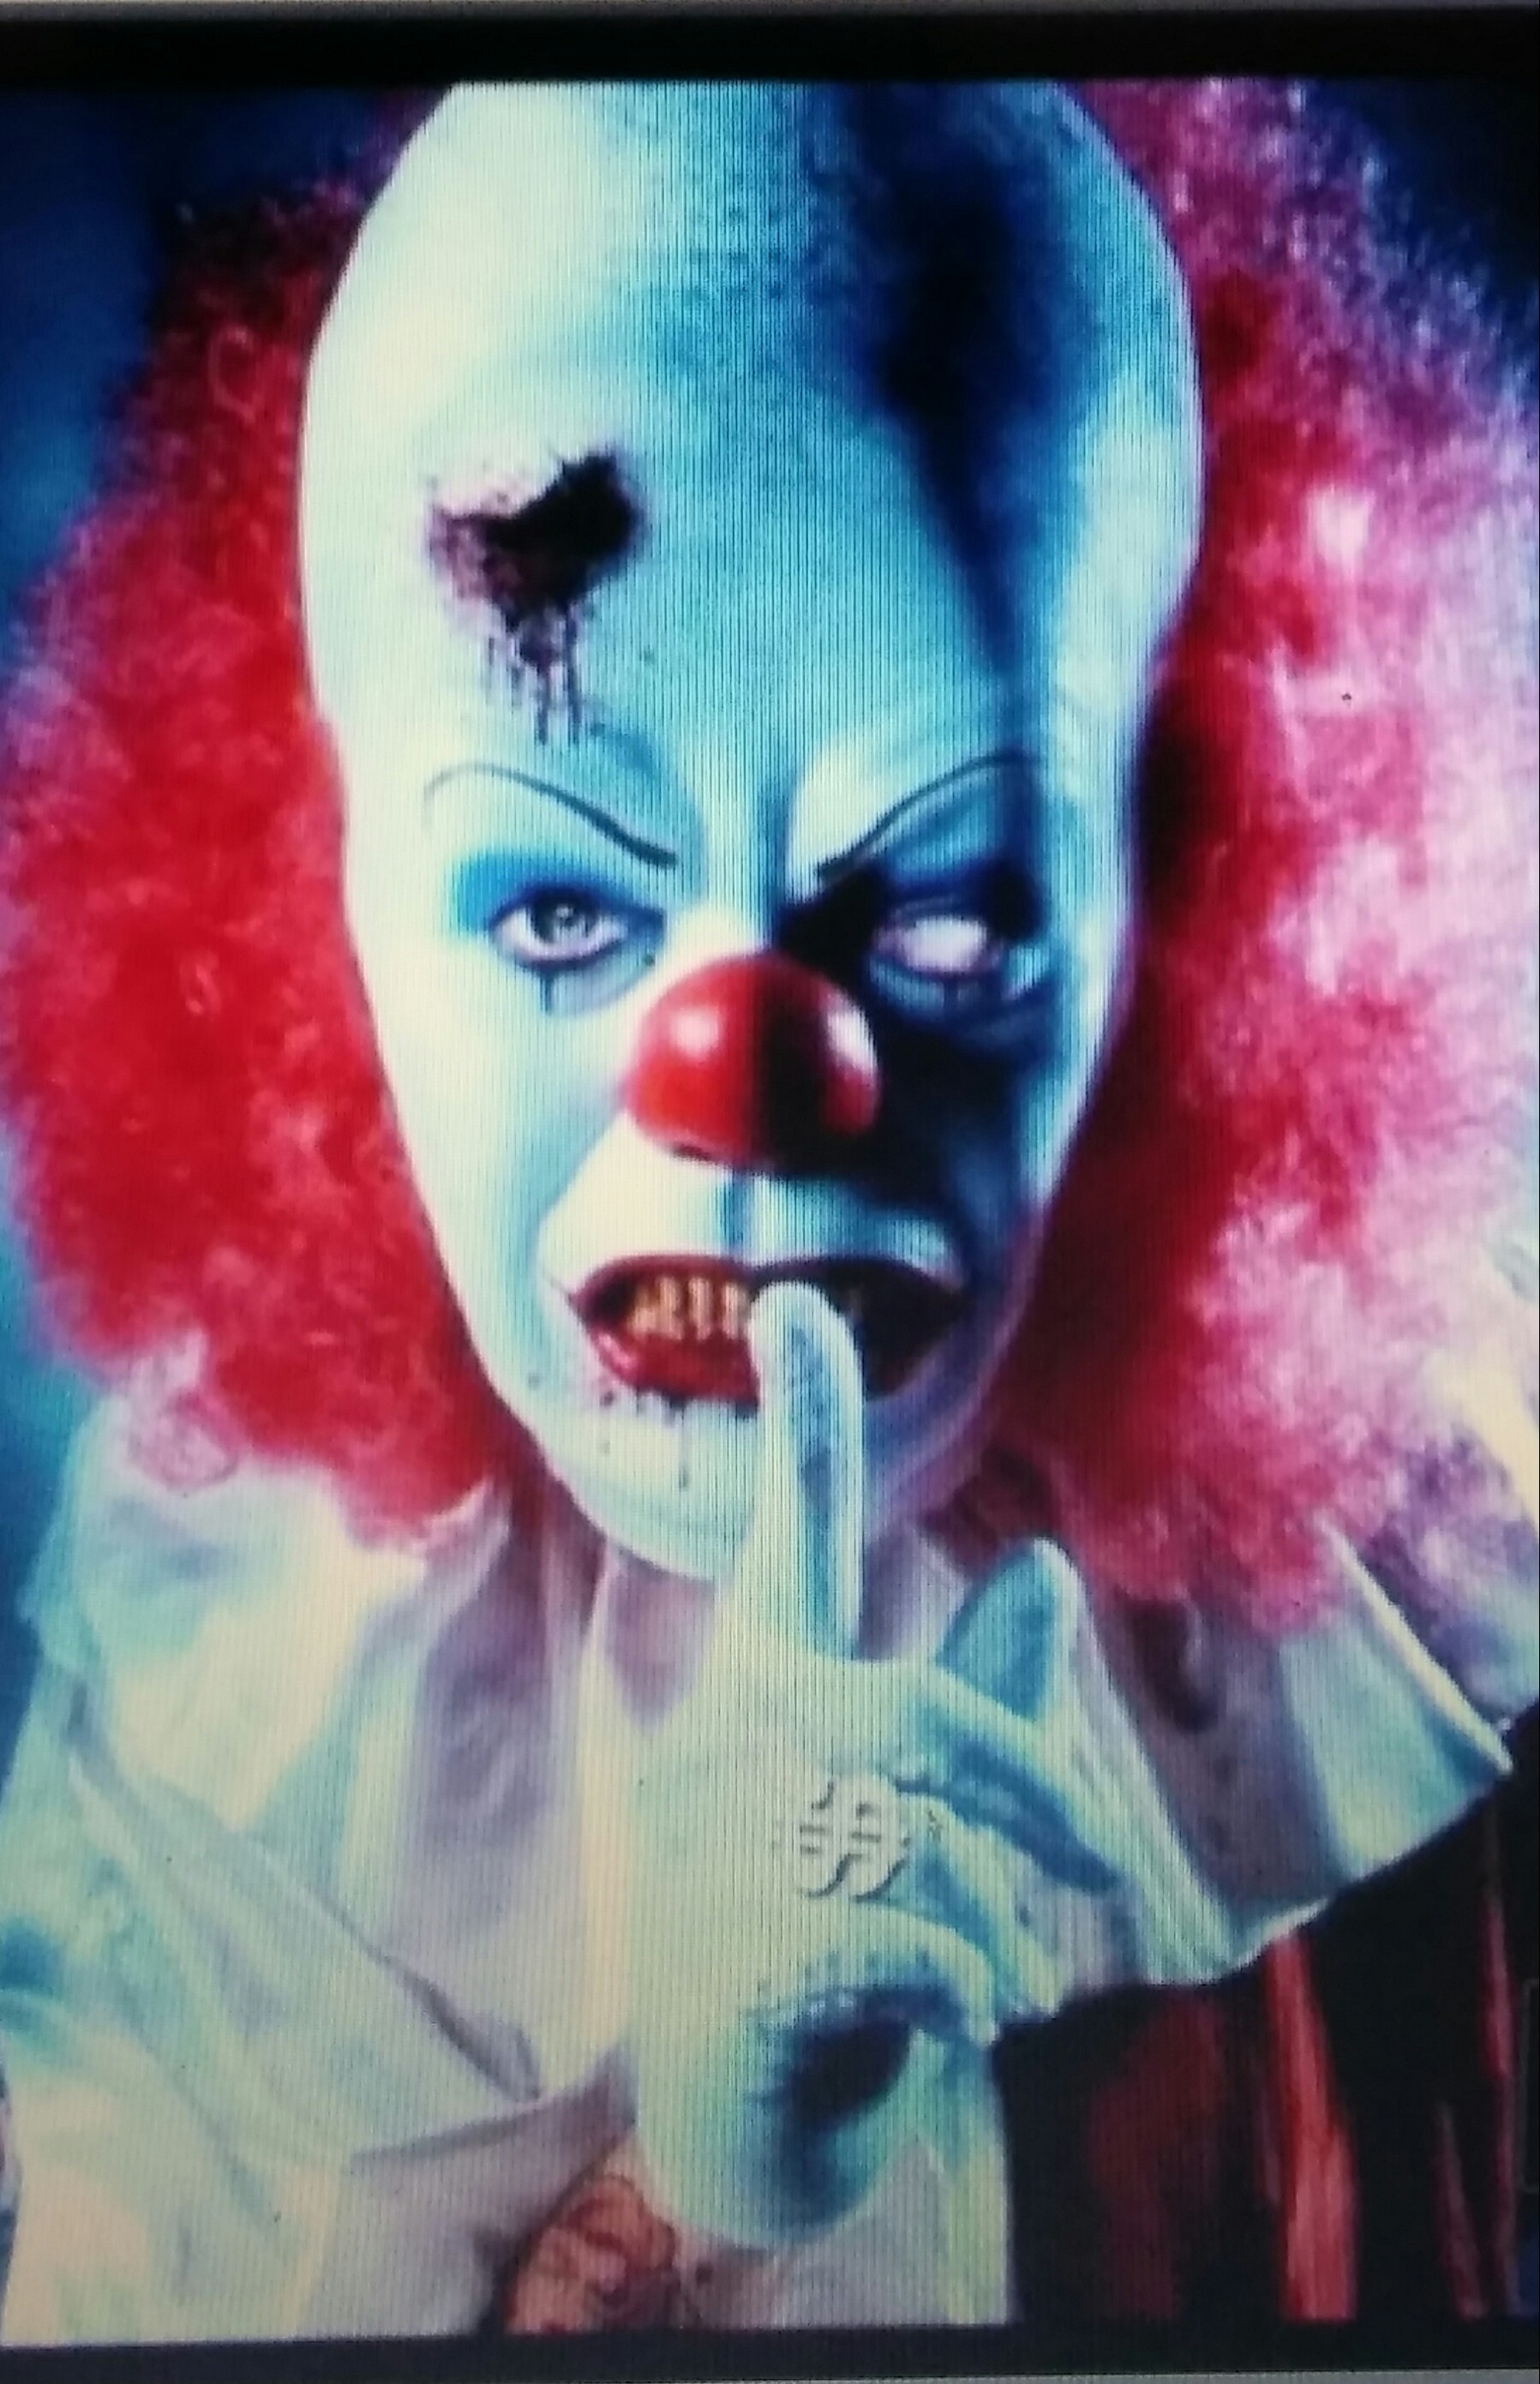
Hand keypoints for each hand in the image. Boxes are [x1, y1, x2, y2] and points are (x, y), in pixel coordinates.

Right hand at [625, 1284, 1129, 2246]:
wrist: (743, 2123)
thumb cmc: (834, 1933)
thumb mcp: (910, 1810)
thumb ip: (975, 1693)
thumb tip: (1043, 1564)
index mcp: (769, 1693)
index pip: (786, 1543)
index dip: (799, 1427)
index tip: (799, 1303)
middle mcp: (729, 1754)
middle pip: (912, 1721)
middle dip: (1030, 1790)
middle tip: (1096, 1862)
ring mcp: (716, 1859)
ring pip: (918, 1843)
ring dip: (992, 1921)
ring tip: (1004, 1977)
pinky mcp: (738, 1967)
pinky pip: (902, 1942)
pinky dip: (967, 1984)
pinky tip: (964, 2018)